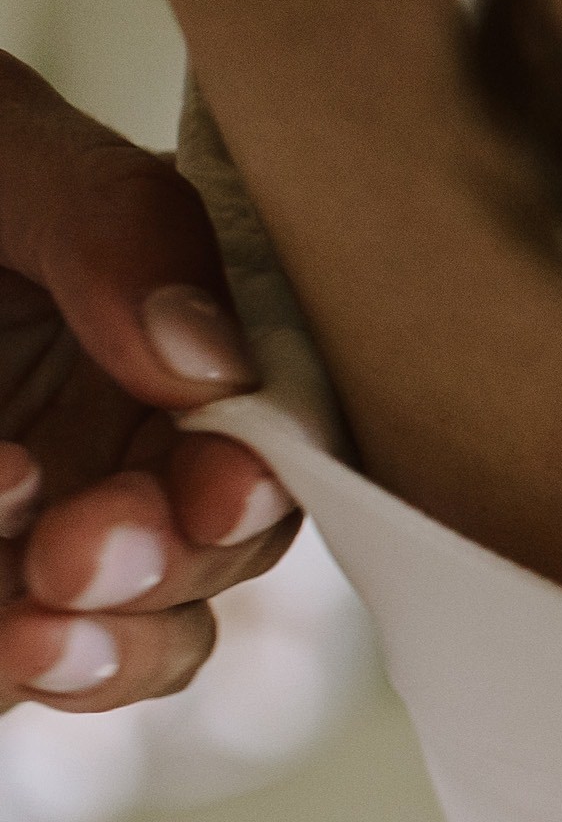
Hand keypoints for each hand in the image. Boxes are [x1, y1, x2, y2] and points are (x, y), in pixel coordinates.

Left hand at [0, 49, 300, 711]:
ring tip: (30, 631)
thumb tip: (210, 362)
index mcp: (180, 345)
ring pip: (135, 640)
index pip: (276, 436)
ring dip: (105, 651)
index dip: (262, 480)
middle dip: (169, 570)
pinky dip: (16, 670)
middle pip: (217, 554)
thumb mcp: (8, 151)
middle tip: (85, 556)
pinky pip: (19, 669)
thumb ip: (119, 227)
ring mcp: (58, 531)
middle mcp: (138, 445)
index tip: (218, 488)